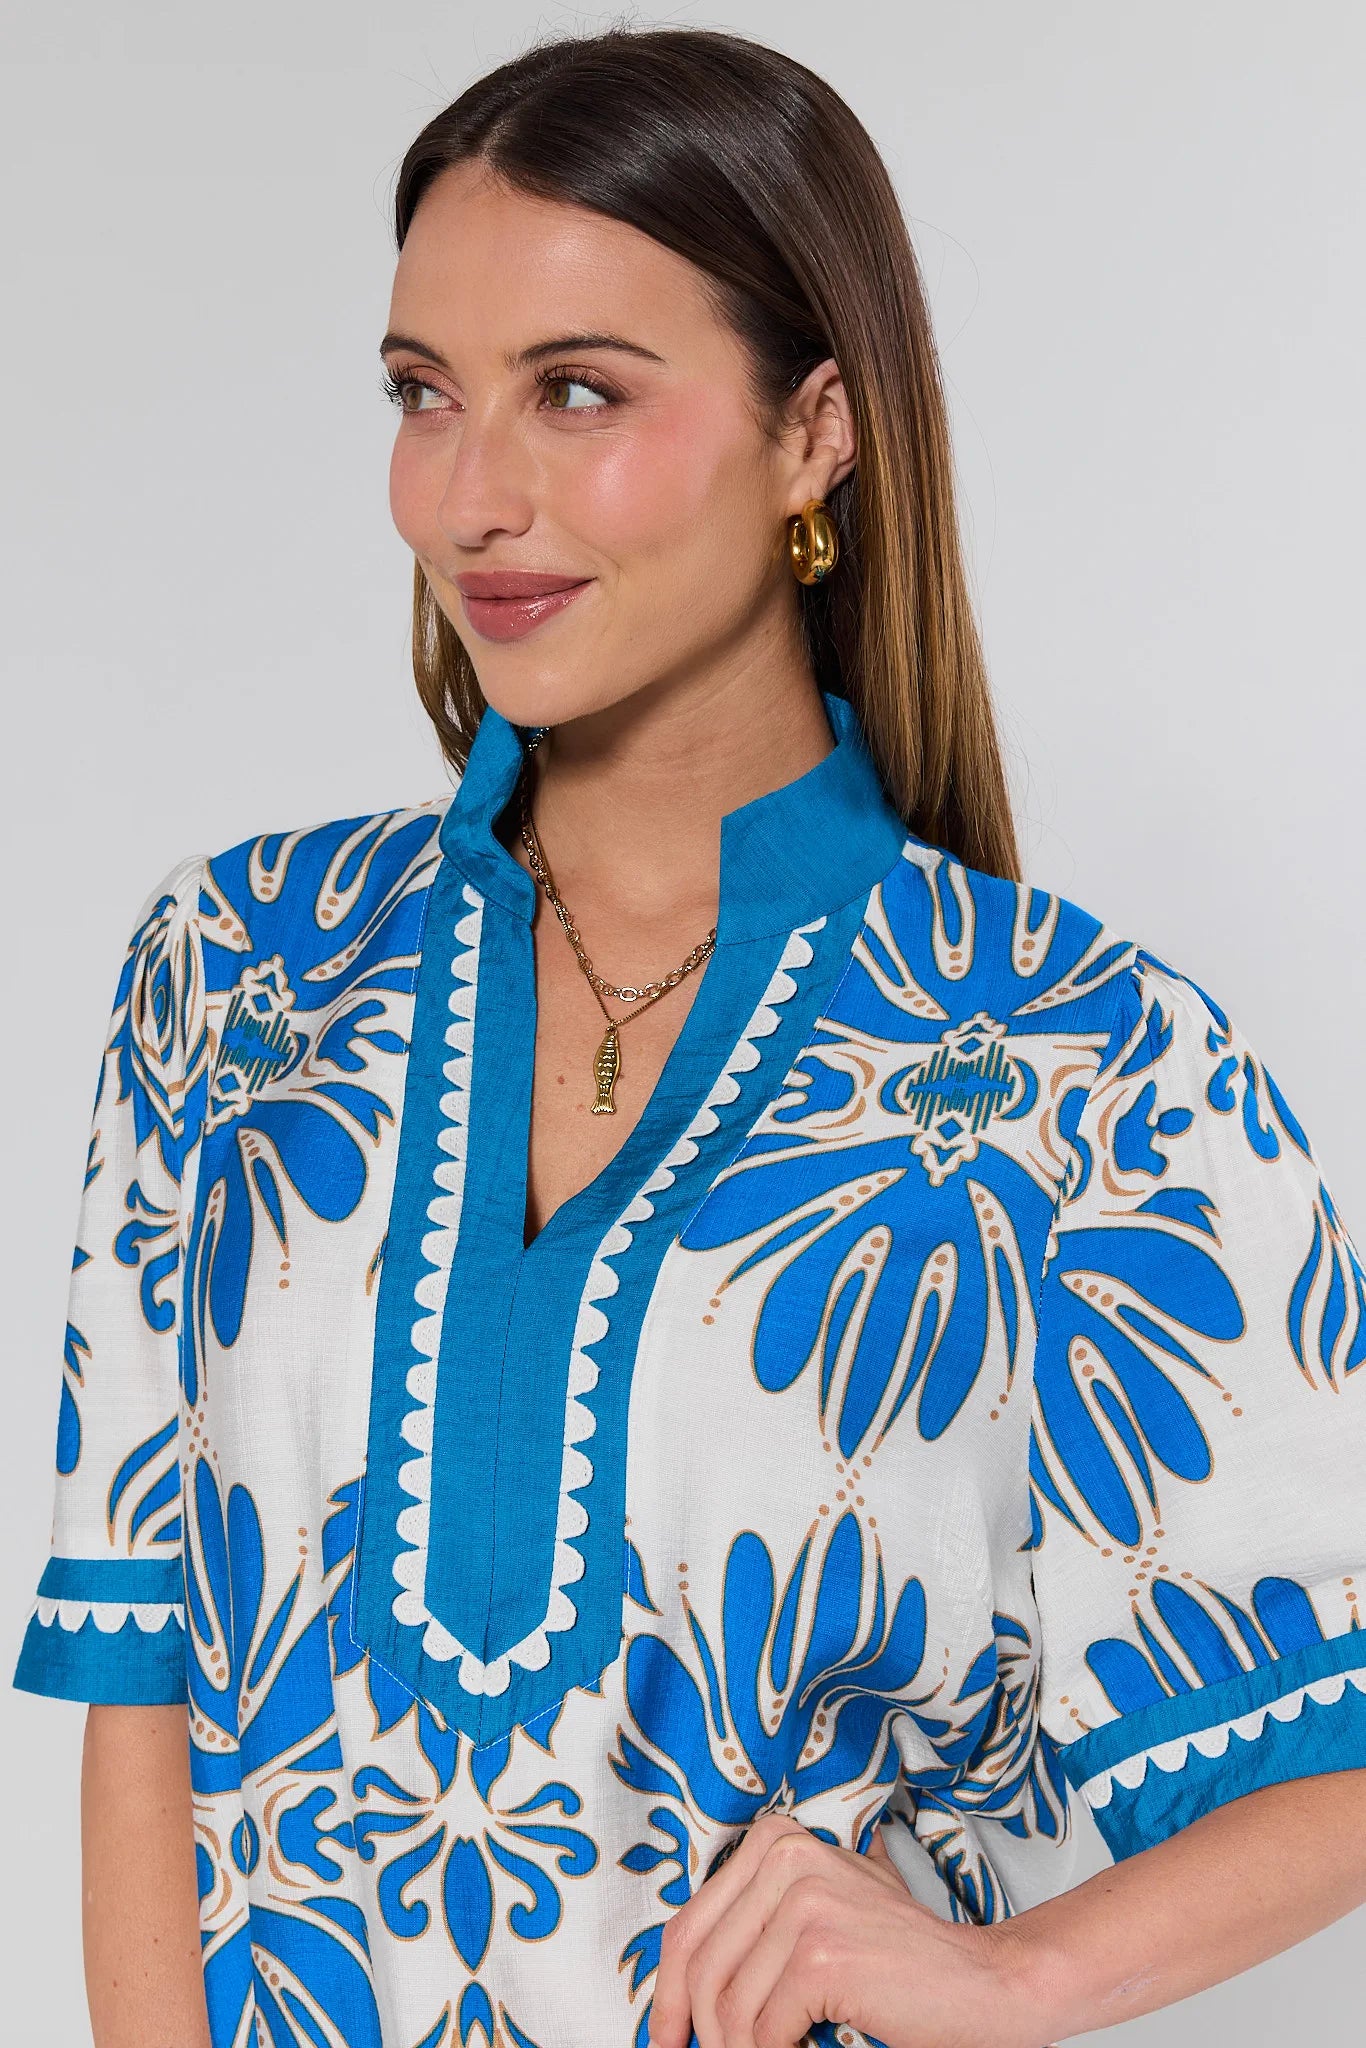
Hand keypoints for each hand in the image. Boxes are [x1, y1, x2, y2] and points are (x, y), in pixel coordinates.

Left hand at [647, 1811, 1045, 2047]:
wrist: (983, 1980)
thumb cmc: (900, 1956)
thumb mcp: (819, 1911)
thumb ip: (758, 1921)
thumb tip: (682, 1981)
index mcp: (775, 1841)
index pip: (689, 1925)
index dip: (667, 1991)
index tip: (666, 2034)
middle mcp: (785, 1858)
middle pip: (698, 1963)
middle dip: (690, 2026)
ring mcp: (803, 1903)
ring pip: (726, 2004)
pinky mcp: (820, 1954)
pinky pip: (762, 2028)